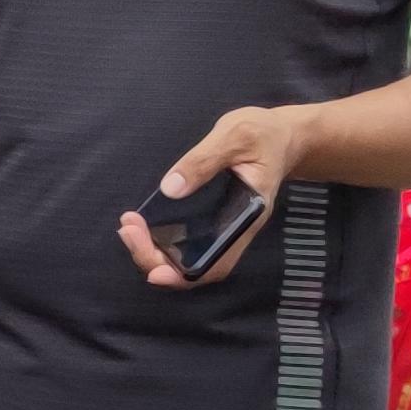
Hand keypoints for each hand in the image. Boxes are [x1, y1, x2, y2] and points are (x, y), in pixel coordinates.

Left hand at [118, 105, 313, 288]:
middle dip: (155, 257)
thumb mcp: (235, 136)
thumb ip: (203, 160)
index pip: (216, 264)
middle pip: (194, 267)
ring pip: (187, 257)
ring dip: (154, 251)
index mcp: (247, 217)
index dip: (183, 275)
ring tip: (128, 228)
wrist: (283, 135)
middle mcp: (235, 229)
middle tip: (127, 229)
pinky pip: (186, 241)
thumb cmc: (264, 134)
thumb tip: (171, 188)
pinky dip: (161, 239)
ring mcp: (223, 226)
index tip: (153, 271)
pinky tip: (143, 224)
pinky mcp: (213, 218)